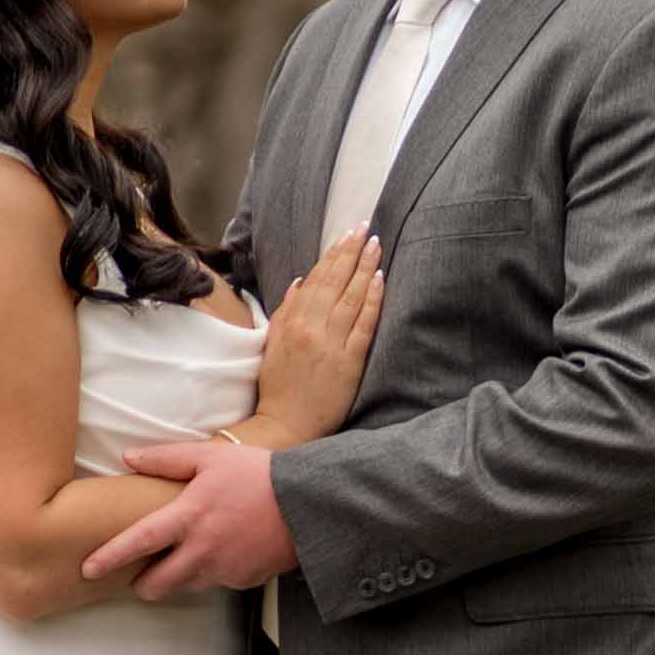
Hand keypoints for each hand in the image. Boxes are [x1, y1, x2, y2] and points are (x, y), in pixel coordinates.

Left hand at [84, 435, 296, 598]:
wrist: (309, 504)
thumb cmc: (259, 474)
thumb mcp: (211, 456)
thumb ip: (167, 459)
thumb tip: (129, 458)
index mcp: (189, 517)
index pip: (138, 542)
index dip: (110, 557)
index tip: (87, 569)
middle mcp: (202, 550)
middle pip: (157, 584)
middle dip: (143, 584)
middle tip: (140, 574)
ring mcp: (224, 570)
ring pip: (185, 585)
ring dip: (177, 577)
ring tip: (184, 555)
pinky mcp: (243, 581)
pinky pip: (217, 582)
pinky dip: (212, 571)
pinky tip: (222, 551)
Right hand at [255, 224, 380, 441]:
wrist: (285, 426)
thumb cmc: (278, 387)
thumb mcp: (273, 344)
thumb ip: (286, 311)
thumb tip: (301, 282)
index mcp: (292, 321)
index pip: (317, 278)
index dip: (334, 254)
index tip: (347, 234)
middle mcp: (311, 328)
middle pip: (336, 281)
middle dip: (352, 252)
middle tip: (365, 228)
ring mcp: (331, 344)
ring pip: (351, 297)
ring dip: (365, 268)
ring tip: (376, 245)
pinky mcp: (349, 361)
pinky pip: (364, 324)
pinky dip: (373, 300)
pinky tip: (381, 280)